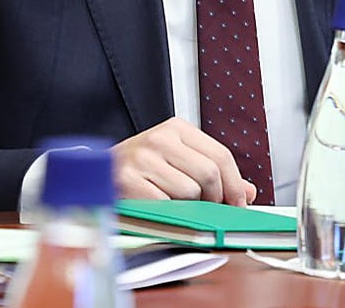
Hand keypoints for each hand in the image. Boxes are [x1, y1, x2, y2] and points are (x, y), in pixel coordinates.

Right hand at [111, 118, 256, 205]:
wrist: (96, 175)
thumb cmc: (139, 170)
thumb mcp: (177, 161)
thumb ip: (212, 172)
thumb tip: (247, 192)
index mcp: (175, 129)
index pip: (220, 155)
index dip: (235, 184)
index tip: (238, 203)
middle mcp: (159, 138)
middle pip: (209, 174)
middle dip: (215, 199)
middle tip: (209, 211)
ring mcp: (143, 159)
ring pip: (189, 193)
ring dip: (187, 208)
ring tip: (174, 206)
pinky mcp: (128, 181)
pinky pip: (166, 206)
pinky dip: (168, 215)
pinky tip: (159, 210)